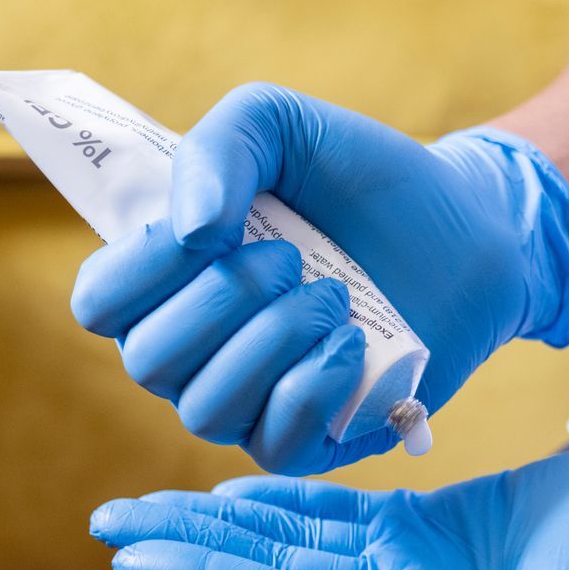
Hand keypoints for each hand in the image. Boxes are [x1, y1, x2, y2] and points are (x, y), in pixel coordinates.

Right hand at [69, 84, 568, 474]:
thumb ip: (216, 149)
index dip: (140, 270)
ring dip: (271, 341)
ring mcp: (249, 402)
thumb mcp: (281, 124)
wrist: (468, 226)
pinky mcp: (310, 441)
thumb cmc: (360, 178)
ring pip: (205, 409)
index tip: (210, 227)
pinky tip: (353, 341)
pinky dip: (311, 388)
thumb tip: (188, 232)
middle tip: (293, 257)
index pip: (100, 303)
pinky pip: (274, 445)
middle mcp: (195, 350)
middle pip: (148, 360)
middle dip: (222, 299)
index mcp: (168, 279)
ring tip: (332, 295)